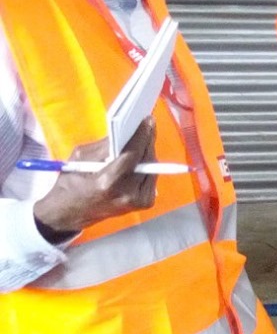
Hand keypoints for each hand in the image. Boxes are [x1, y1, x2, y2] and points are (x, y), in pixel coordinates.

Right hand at [31, 121, 159, 238]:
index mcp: (107, 183)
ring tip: (145, 135)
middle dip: (147, 140)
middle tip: (148, 124)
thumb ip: (104, 145)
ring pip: (151, 168)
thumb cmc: (70, 183)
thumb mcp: (80, 159)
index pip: (132, 155)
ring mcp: (138, 201)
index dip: (142, 135)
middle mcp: (126, 194)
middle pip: (146, 160)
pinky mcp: (144, 203)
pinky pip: (150, 178)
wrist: (69, 213)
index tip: (148, 120)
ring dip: (148, 151)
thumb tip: (126, 130)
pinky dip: (147, 165)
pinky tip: (143, 153)